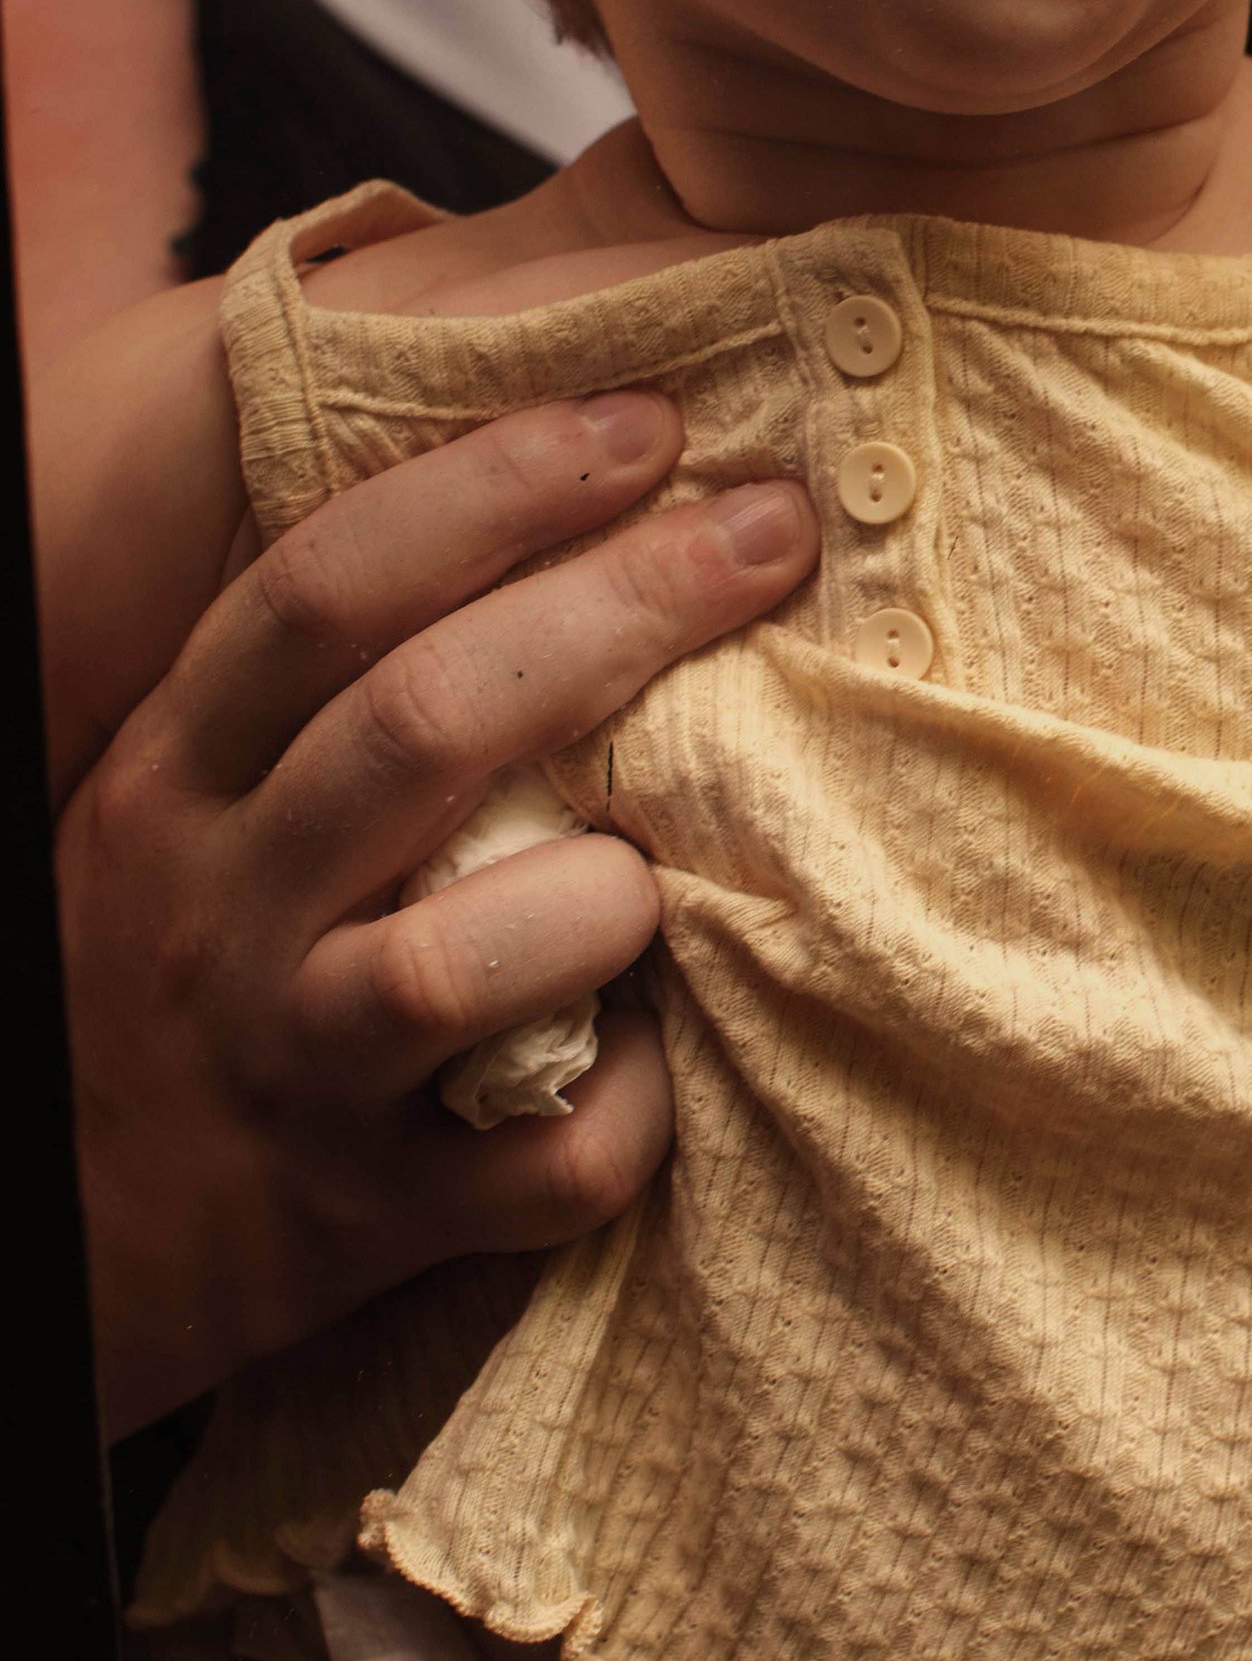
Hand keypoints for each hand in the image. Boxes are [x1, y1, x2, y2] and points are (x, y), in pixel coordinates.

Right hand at [54, 393, 816, 1438]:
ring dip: (608, 895)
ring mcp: (298, 1065)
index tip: (650, 426)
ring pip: (461, 962)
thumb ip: (329, 680)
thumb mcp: (196, 797)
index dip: (494, 491)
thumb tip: (570, 491)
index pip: (323, 592)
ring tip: (666, 869)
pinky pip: (545, 1160)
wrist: (67, 1234)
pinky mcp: (374, 1216)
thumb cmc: (187, 963)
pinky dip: (634, 1105)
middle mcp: (223, 906)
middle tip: (772, 532)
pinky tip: (661, 1053)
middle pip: (422, 725)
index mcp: (177, 775)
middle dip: (621, 608)